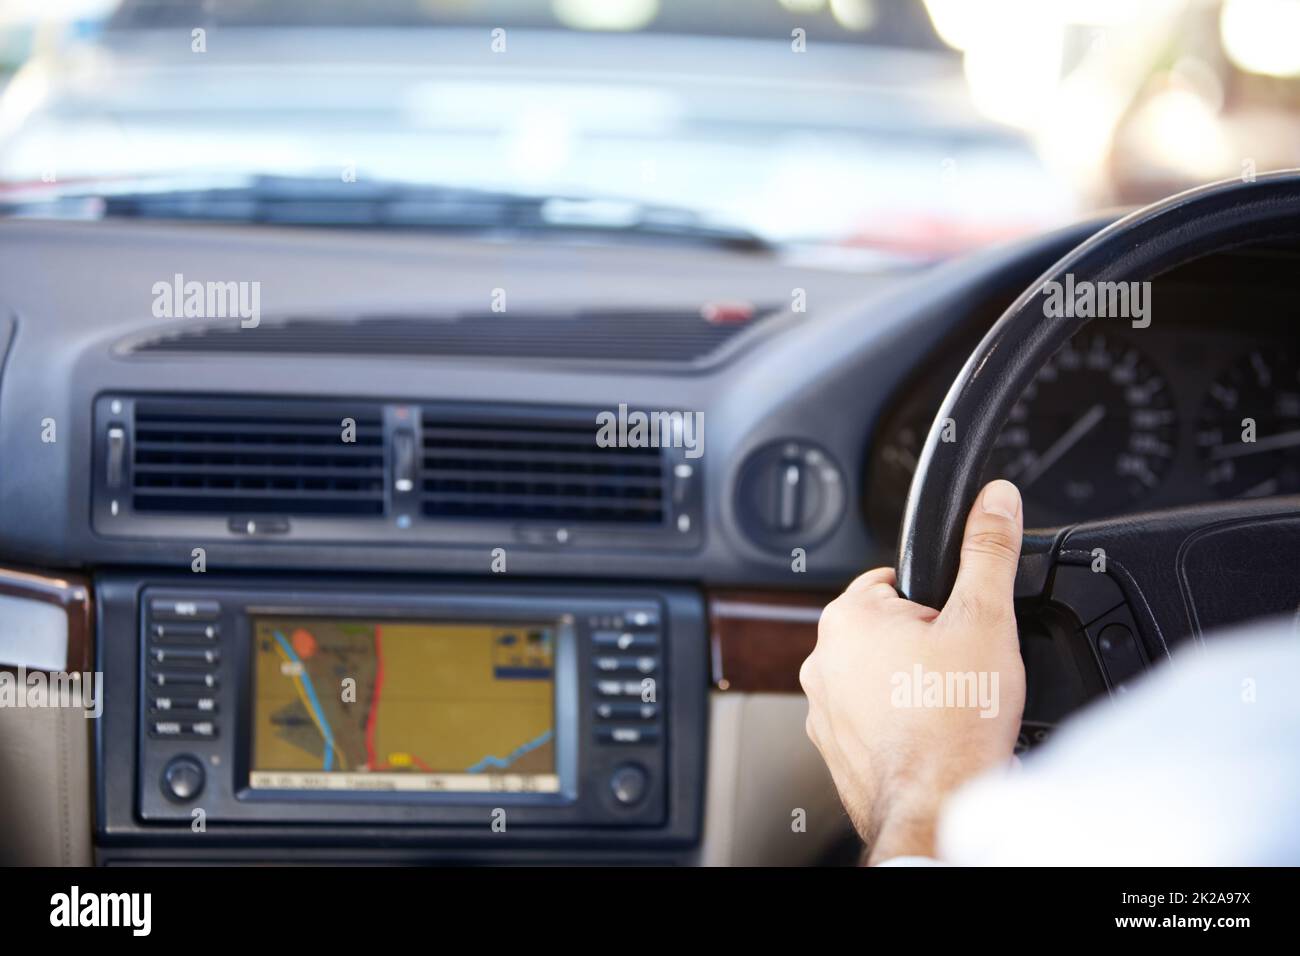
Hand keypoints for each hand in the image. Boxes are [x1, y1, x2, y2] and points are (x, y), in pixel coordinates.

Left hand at [800, 479, 1026, 863]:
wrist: (939, 806)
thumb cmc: (955, 723)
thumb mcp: (986, 619)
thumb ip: (988, 551)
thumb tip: (995, 501)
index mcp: (847, 616)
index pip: (896, 582)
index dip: (939, 604)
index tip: (959, 632)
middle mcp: (822, 658)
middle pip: (890, 629)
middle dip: (927, 646)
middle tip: (961, 674)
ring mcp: (823, 707)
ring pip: (882, 676)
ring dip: (913, 685)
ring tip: (948, 708)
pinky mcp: (835, 747)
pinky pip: (874, 718)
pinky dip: (900, 722)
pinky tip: (931, 735)